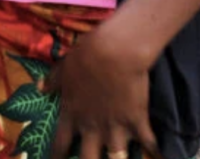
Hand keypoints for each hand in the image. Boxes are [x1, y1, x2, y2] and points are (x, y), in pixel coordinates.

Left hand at [48, 23, 159, 158]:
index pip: (60, 145)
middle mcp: (92, 128)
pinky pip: (149, 143)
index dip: (57, 157)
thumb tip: (40, 87)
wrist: (114, 52)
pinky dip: (156, 151)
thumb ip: (53, 81)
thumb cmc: (86, 56)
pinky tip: (160, 156)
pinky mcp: (137, 122)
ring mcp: (115, 128)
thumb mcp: (64, 67)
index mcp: (72, 116)